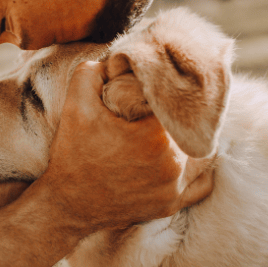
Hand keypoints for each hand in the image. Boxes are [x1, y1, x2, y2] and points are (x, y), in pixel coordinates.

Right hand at [37, 61, 213, 232]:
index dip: (167, 93)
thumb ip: (93, 72)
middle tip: (162, 109)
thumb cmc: (72, 155)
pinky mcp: (171, 205)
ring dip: (190, 140)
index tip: (154, 91)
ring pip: (202, 153)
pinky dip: (197, 170)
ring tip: (173, 130)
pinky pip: (201, 184)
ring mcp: (174, 188)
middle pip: (192, 127)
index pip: (177, 103)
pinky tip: (183, 157)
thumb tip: (114, 61)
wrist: (66, 205)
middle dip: (178, 116)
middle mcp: (173, 164)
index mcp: (156, 137)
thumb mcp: (76, 105)